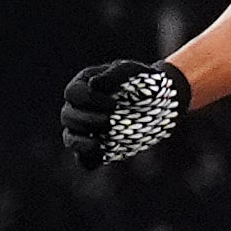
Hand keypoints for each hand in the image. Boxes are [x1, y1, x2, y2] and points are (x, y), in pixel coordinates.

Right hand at [60, 59, 192, 169]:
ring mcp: (84, 130)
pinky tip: (105, 153)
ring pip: (70, 139)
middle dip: (89, 121)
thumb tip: (93, 84)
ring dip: (84, 142)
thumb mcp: (133, 71)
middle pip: (68, 116)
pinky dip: (90, 158)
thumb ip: (115, 74)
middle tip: (112, 122)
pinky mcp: (95, 148)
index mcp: (83, 86)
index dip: (90, 99)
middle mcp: (78, 109)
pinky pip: (83, 158)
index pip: (73, 93)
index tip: (114, 105)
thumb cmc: (143, 82)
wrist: (162, 102)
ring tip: (106, 140)